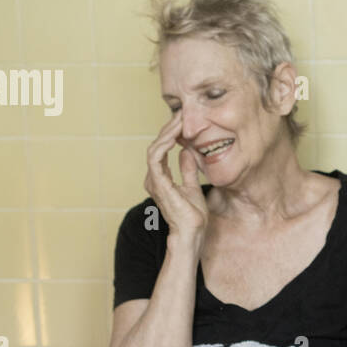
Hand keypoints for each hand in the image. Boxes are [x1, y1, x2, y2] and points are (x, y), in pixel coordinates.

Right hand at [142, 111, 207, 245]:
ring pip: (154, 148)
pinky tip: (175, 135)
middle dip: (169, 128)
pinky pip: (156, 157)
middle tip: (181, 114)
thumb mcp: (193, 186)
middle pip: (157, 146)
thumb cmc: (193, 216)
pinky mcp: (158, 183)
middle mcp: (154, 178)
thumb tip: (187, 152)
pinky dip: (164, 144)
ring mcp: (154, 181)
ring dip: (167, 132)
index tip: (184, 122)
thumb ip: (187, 169)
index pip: (162, 149)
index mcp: (160, 178)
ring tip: (179, 120)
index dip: (171, 134)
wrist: (192, 233)